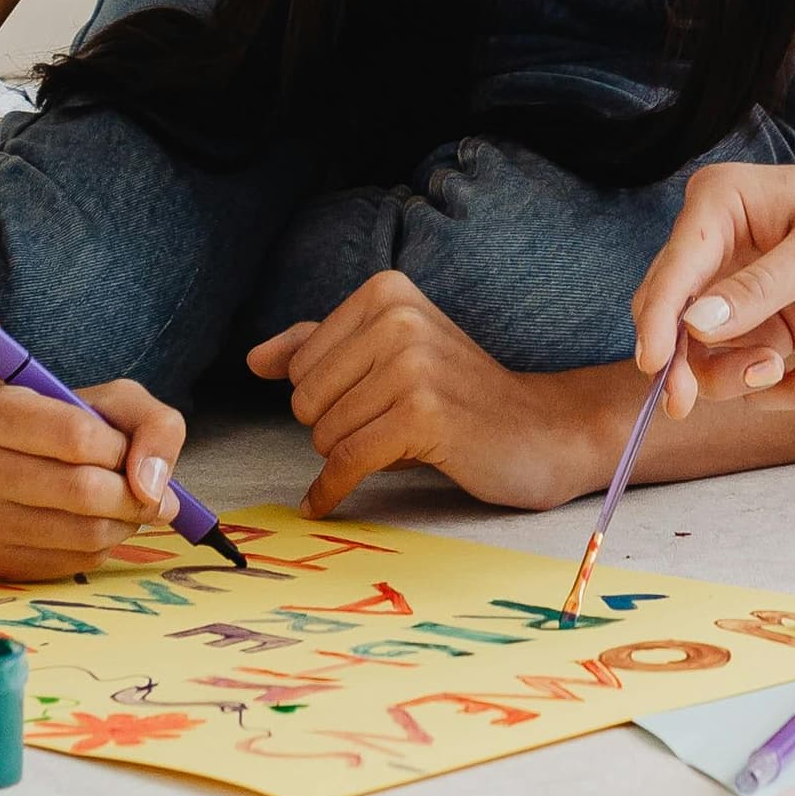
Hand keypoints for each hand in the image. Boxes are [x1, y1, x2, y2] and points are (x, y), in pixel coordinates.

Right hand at [0, 366, 193, 580]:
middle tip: (147, 491)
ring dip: (122, 522)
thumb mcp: (115, 401)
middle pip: (79, 489)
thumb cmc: (66, 423)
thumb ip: (153, 427)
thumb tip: (151, 489)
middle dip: (130, 493)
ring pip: (81, 532)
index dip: (120, 447)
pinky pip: (73, 563)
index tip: (128, 450)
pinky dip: (101, 546)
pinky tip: (95, 523)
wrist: (15, 458)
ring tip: (126, 504)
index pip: (76, 435)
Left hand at [246, 274, 636, 517]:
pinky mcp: (422, 414)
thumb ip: (322, 348)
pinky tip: (325, 503)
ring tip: (397, 445)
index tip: (369, 402)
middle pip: (306, 399)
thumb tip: (255, 360)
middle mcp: (398, 318)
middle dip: (335, 427)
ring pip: (325, 433)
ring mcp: (412, 365)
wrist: (540, 430)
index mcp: (386, 292)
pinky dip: (331, 491)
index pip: (300, 363)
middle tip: (386, 428)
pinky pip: (347, 463)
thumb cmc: (459, 395)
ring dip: (349, 455)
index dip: (326, 396)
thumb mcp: (392, 354)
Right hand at [627, 149, 794, 408]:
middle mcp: (720, 249)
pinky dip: (786, 387)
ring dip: (741, 378)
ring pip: (709, 360)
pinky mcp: (771, 329)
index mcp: (720, 206)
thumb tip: (693, 326)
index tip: (654, 368)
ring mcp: (743, 295)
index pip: (672, 271)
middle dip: (689, 363)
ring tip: (782, 367)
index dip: (656, 321)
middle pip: (673, 322)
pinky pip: (756, 377)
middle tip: (691, 403)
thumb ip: (758, 290)